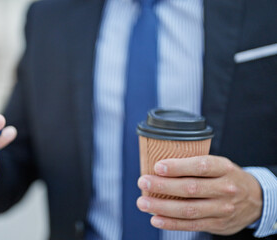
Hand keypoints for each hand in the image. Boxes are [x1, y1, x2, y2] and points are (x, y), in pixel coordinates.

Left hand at [136, 155, 262, 234]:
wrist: (256, 201)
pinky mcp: (218, 224)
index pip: (201, 166)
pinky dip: (171, 223)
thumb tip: (159, 166)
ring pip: (189, 209)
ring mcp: (222, 209)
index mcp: (224, 168)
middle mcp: (225, 189)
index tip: (158, 166)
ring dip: (162, 207)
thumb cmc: (227, 178)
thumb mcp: (219, 165)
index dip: (178, 167)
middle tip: (143, 182)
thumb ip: (195, 165)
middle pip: (191, 189)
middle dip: (163, 186)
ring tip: (143, 203)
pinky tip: (155, 219)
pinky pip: (191, 225)